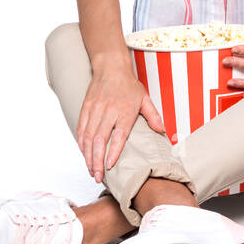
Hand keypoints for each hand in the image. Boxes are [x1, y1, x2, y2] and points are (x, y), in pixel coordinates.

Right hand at [77, 64, 165, 183]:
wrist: (110, 67)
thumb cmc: (129, 85)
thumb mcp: (145, 99)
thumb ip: (153, 116)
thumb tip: (162, 131)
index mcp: (124, 111)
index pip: (118, 135)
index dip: (113, 151)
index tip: (110, 166)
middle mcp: (108, 112)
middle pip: (100, 140)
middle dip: (97, 160)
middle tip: (97, 176)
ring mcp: (95, 110)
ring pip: (87, 137)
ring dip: (88, 156)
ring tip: (91, 170)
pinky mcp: (85, 109)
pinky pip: (81, 129)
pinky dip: (81, 144)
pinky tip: (84, 155)